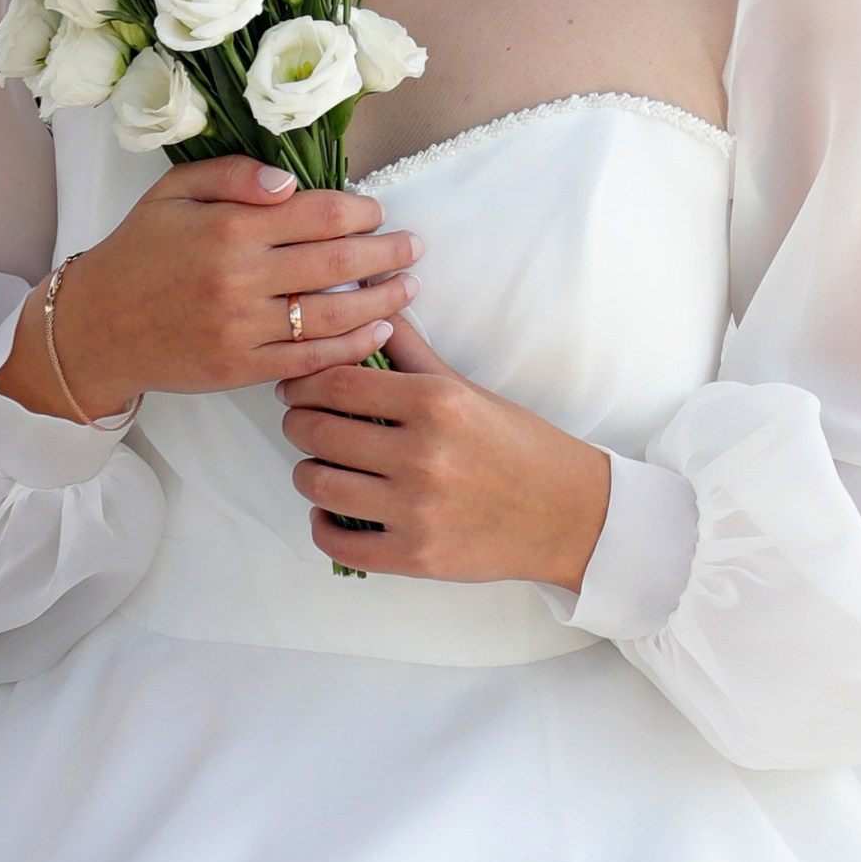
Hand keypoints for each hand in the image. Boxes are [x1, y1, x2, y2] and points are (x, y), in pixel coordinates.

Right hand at [0, 158, 419, 422]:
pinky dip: (351, 347)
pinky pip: (310, 359)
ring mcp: (242, 328)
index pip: (320, 214)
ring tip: (409, 288)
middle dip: (387, 253)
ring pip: (332, 314)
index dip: (362, 213)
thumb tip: (292, 183)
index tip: (380, 213)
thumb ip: (235, 175)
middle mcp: (240, 277)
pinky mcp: (241, 369)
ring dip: (382, 301)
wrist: (96, 327)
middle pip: (337, 262)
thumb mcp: (174, 191)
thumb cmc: (139, 251)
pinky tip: (378, 333)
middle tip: (415, 247)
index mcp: (229, 226)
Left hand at [278, 318, 613, 593]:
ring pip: (319, 486)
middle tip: (302, 423)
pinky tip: (333, 512)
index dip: (302, 383)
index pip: (336, 383)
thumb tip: (370, 305)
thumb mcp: (464, 389)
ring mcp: (417, 509)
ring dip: (307, 474)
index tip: (295, 386)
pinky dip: (322, 525)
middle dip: (297, 424)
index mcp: (435, 403)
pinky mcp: (415, 556)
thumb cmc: (515, 444)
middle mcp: (423, 454)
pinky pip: (336, 542)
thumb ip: (410, 351)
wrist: (565, 513)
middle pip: (317, 432)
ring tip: (320, 466)